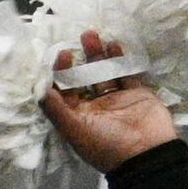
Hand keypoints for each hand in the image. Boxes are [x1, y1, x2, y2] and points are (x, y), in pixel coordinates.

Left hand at [45, 29, 181, 171]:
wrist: (148, 153)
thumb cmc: (106, 144)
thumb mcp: (75, 130)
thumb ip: (56, 109)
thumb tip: (39, 89)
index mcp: (76, 117)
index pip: (63, 91)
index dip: (60, 73)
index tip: (62, 55)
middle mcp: (93, 106)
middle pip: (83, 78)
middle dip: (80, 59)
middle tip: (80, 37)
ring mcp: (115, 98)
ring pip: (104, 72)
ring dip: (98, 55)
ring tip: (93, 35)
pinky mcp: (136, 93)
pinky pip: (125, 72)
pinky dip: (120, 59)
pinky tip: (114, 45)